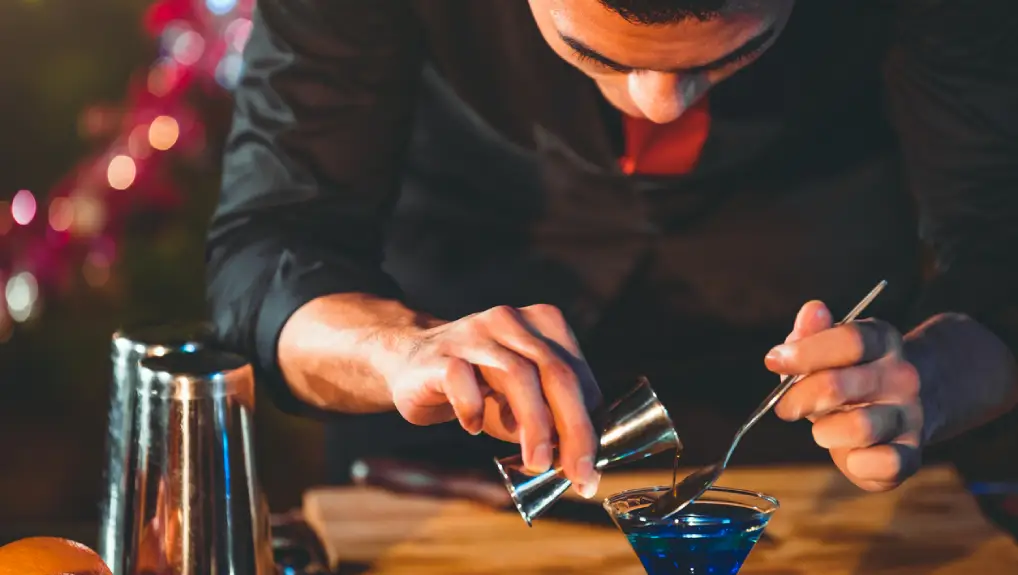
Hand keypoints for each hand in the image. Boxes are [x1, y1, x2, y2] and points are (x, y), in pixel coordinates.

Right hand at [386, 304, 603, 496]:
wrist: (411, 361)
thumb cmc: (479, 385)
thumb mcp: (524, 401)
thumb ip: (554, 422)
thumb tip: (583, 464)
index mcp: (542, 325)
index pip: (578, 375)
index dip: (591, 424)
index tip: (590, 468)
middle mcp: (511, 322)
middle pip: (555, 373)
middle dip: (574, 428)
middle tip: (578, 473)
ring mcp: (474, 334)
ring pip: (516, 374)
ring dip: (534, 425)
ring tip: (537, 463)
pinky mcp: (439, 355)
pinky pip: (460, 379)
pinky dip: (473, 408)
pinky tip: (474, 429)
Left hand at [765, 301, 922, 490]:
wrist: (908, 406)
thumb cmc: (851, 375)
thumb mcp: (829, 348)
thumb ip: (812, 333)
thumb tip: (812, 310)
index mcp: (882, 341)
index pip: (848, 340)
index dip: (804, 352)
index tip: (773, 361)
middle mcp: (903, 376)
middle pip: (837, 385)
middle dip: (799, 398)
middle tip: (785, 407)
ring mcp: (911, 415)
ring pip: (859, 428)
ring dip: (825, 432)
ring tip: (823, 429)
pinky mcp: (912, 453)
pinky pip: (884, 463)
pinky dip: (858, 463)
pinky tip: (852, 454)